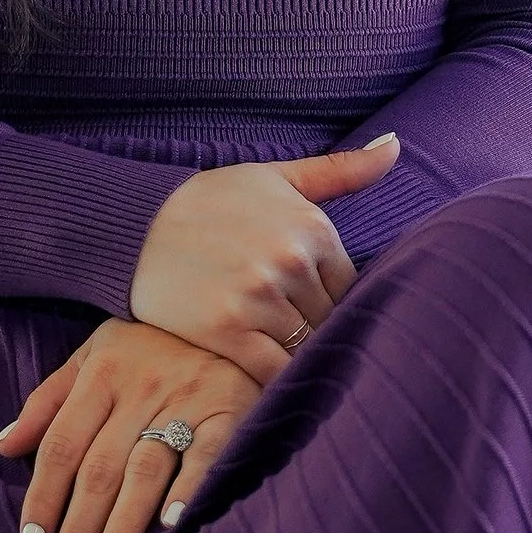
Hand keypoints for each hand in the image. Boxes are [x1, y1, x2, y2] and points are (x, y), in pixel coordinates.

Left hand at [0, 321, 259, 532]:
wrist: (230, 312)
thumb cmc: (154, 342)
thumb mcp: (96, 354)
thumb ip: (48, 401)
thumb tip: (2, 447)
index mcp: (103, 372)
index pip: (62, 446)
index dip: (43, 498)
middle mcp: (141, 385)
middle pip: (99, 467)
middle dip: (78, 526)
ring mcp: (186, 396)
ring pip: (145, 468)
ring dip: (123, 521)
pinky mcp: (229, 406)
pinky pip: (206, 454)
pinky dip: (189, 488)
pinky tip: (171, 525)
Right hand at [124, 132, 400, 384]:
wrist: (134, 223)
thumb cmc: (210, 199)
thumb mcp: (277, 176)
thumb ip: (341, 170)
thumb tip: (397, 146)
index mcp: (313, 228)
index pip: (350, 291)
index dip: (333, 308)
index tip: (315, 318)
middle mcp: (292, 261)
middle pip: (330, 322)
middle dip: (319, 336)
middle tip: (306, 350)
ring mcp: (259, 296)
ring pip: (305, 349)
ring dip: (300, 363)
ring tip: (292, 373)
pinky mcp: (227, 330)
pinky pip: (272, 372)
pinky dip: (276, 384)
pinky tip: (271, 387)